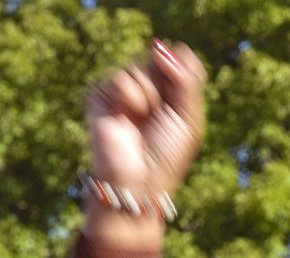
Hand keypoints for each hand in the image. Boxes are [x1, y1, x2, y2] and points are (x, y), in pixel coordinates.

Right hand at [85, 40, 206, 197]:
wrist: (136, 180)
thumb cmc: (167, 155)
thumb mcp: (189, 117)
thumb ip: (187, 81)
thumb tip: (173, 46)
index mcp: (168, 97)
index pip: (175, 63)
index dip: (179, 68)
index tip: (181, 82)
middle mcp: (145, 92)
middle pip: (156, 59)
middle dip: (164, 79)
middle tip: (163, 105)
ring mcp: (121, 94)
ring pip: (137, 66)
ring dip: (147, 91)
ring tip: (145, 115)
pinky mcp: (100, 98)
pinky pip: (117, 76)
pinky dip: (128, 93)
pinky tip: (130, 113)